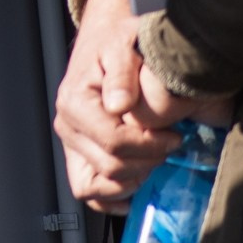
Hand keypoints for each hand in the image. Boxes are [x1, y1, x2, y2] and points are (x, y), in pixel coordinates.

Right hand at [54, 0, 161, 203]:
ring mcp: (71, 143)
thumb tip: (119, 105)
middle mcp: (67, 125)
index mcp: (74, 102)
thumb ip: (122, 72)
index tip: (175, 135)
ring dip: (133, 178)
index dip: (150, 144)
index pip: (114, 142)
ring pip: (97, 185)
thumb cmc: (120, 43)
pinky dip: (111, 199)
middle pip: (109, 167)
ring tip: (154, 158)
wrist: (108, 43)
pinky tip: (134, 190)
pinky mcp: (79, 155)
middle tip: (170, 143)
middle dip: (147, 160)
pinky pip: (88, 192)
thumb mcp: (124, 45)